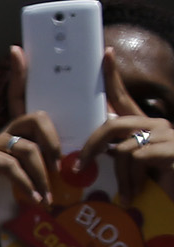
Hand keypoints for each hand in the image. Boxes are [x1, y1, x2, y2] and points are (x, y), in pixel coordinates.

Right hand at [0, 67, 60, 242]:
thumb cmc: (13, 197)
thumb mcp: (36, 176)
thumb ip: (52, 161)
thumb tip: (82, 157)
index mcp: (18, 133)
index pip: (20, 97)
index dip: (19, 73)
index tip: (16, 50)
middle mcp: (2, 133)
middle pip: (35, 118)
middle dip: (53, 141)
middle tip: (61, 165)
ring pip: (27, 146)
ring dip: (42, 175)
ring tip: (49, 196)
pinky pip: (11, 166)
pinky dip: (27, 184)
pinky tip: (35, 200)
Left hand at [88, 45, 173, 196]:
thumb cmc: (160, 184)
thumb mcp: (134, 168)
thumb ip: (116, 156)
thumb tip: (85, 157)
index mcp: (144, 126)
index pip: (123, 97)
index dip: (113, 76)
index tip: (106, 53)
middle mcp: (157, 126)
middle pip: (113, 125)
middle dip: (92, 147)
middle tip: (81, 167)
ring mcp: (168, 136)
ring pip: (123, 149)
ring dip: (120, 176)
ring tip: (126, 193)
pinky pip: (138, 158)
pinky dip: (131, 180)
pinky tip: (134, 193)